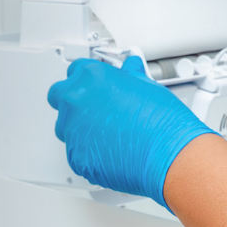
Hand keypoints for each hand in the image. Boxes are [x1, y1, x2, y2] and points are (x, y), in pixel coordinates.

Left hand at [47, 57, 214, 208]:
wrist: (168, 154)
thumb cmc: (162, 121)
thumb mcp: (148, 86)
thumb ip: (129, 77)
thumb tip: (129, 70)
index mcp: (92, 77)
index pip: (74, 70)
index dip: (86, 78)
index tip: (93, 84)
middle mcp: (77, 101)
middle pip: (59, 95)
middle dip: (74, 99)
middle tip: (95, 107)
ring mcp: (73, 130)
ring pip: (65, 125)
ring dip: (79, 126)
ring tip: (107, 131)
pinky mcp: (76, 157)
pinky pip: (76, 151)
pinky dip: (89, 150)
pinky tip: (110, 149)